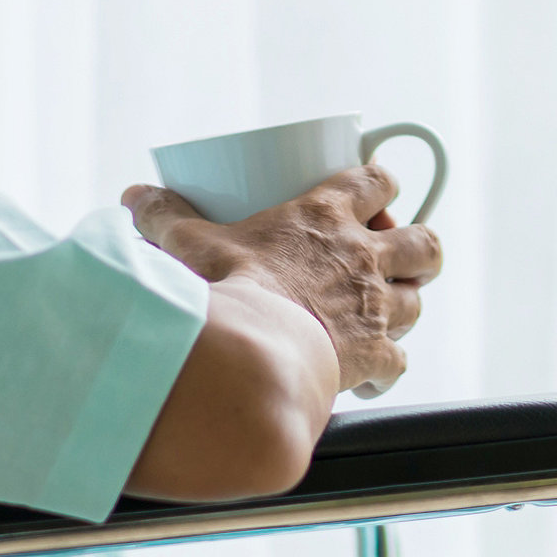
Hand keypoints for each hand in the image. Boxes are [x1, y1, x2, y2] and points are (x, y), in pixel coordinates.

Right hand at [124, 165, 444, 395]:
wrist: (253, 356)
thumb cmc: (228, 291)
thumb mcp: (190, 244)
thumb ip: (164, 216)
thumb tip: (134, 196)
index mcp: (324, 216)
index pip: (375, 180)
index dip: (381, 183)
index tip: (374, 192)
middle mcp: (362, 257)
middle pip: (422, 241)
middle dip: (416, 248)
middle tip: (395, 258)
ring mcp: (376, 308)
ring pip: (418, 300)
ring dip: (405, 306)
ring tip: (383, 315)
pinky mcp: (376, 356)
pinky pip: (398, 363)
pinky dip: (387, 369)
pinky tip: (368, 376)